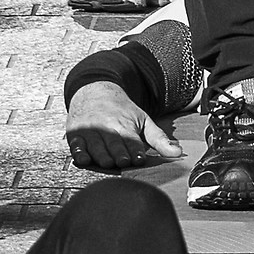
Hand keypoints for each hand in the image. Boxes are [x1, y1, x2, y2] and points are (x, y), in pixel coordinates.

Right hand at [66, 81, 181, 171]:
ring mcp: (90, 131)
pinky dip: (78, 152)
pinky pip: (76, 145)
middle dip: (118, 152)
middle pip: (113, 144)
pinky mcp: (75, 135)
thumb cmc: (122, 110)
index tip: (139, 158)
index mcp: (124, 125)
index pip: (131, 141)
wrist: (94, 90)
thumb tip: (178, 154)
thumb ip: (159, 139)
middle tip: (123, 162)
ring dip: (101, 154)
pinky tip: (82, 159)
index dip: (135, 150)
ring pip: (95, 146)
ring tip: (107, 162)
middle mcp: (106, 128)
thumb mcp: (143, 120)